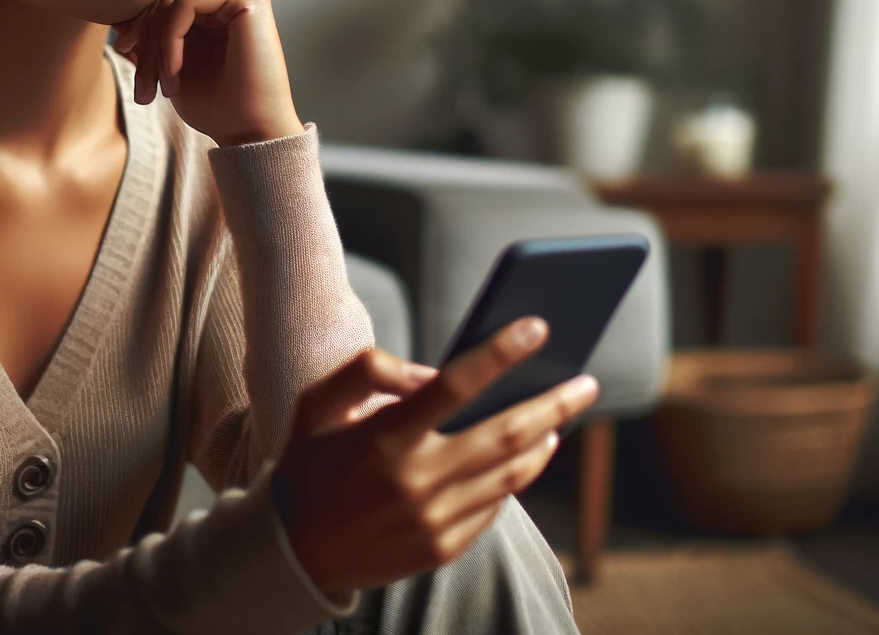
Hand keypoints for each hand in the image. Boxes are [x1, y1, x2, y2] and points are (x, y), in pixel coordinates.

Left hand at [110, 0, 303, 146]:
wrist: (251, 132)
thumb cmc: (219, 106)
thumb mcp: (171, 67)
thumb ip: (151, 41)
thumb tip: (118, 22)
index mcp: (222, 2)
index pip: (167, 1)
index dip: (141, 29)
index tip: (126, 60)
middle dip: (146, 44)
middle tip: (143, 90)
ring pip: (172, 0)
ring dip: (156, 46)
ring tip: (161, 86)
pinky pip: (186, 4)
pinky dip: (170, 39)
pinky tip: (175, 71)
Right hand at [272, 318, 599, 597]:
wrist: (292, 552)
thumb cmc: (309, 463)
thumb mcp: (317, 403)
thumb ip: (370, 370)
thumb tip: (432, 370)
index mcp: (383, 437)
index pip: (455, 384)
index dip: (500, 352)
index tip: (537, 327)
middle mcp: (414, 481)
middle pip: (505, 434)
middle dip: (554, 403)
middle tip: (586, 383)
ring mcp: (432, 520)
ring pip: (511, 475)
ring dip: (544, 443)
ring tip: (560, 421)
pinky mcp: (442, 548)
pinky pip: (494, 507)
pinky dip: (513, 479)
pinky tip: (525, 458)